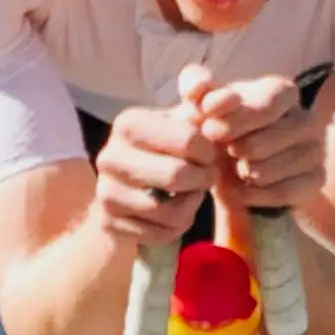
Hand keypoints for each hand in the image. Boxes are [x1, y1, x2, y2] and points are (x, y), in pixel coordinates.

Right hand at [93, 89, 219, 243]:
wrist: (126, 186)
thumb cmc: (163, 148)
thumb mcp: (179, 122)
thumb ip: (202, 108)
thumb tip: (228, 100)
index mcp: (128, 124)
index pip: (189, 140)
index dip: (209, 152)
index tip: (209, 155)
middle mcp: (109, 157)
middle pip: (177, 176)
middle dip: (202, 179)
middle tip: (206, 178)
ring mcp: (106, 193)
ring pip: (169, 210)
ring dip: (191, 205)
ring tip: (189, 195)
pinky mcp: (109, 224)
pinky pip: (160, 234)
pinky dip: (177, 227)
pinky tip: (173, 213)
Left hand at [187, 70, 325, 210]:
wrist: (235, 173)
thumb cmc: (221, 133)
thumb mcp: (203, 106)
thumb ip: (196, 87)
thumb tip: (200, 89)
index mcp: (284, 92)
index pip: (269, 103)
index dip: (237, 118)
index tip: (208, 130)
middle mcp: (306, 119)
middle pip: (269, 140)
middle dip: (237, 149)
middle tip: (224, 153)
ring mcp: (315, 151)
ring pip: (273, 168)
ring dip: (245, 173)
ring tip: (234, 170)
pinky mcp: (316, 180)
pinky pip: (283, 192)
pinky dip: (256, 194)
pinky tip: (242, 190)